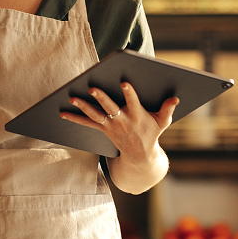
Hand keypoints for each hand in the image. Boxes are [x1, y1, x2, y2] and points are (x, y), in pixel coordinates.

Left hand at [60, 83, 178, 193]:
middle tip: (92, 87)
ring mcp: (111, 126)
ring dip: (83, 107)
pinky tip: (62, 113)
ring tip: (72, 97)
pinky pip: (87, 123)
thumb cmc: (151, 133)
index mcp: (137, 116)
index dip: (129, 93)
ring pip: (95, 115)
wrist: (140, 156)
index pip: (133, 103)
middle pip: (110, 108)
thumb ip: (168, 109)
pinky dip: (74, 118)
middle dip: (101, 98)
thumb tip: (175, 98)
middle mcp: (122, 120)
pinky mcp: (103, 129)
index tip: (124, 82)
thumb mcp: (163, 122)